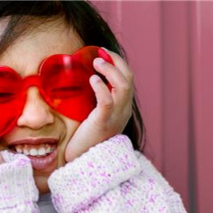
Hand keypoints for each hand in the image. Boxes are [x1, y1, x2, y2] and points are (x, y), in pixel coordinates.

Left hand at [64, 48, 133, 162]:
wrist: (82, 160)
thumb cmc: (85, 138)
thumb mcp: (95, 116)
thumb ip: (96, 101)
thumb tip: (86, 80)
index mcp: (123, 108)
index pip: (128, 80)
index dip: (119, 64)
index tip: (104, 53)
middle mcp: (123, 111)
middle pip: (129, 79)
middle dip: (116, 62)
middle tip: (99, 54)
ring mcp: (116, 117)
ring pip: (123, 87)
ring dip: (110, 70)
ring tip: (96, 61)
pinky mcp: (103, 123)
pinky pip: (107, 101)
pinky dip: (101, 87)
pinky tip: (92, 79)